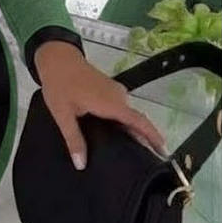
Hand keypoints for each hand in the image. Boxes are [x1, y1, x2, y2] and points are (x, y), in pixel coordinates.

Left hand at [34, 41, 167, 170]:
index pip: (139, 122)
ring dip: (132, 131)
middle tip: (145, 161)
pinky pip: (121, 109)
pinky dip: (123, 122)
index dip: (152, 137)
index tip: (164, 152)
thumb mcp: (63, 115)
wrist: (57, 58)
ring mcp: (116, 92)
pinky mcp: (110, 89)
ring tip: (130, 154)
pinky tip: (114, 136)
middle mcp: (119, 97)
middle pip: (136, 121)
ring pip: (128, 115)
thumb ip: (74, 139)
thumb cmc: (59, 85)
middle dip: (143, 139)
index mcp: (111, 103)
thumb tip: (81, 164)